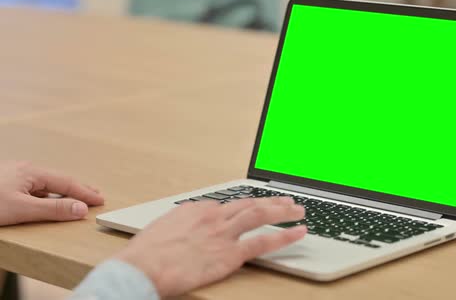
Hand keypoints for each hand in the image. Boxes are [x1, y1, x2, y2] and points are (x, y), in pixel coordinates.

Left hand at [0, 161, 103, 225]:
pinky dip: (48, 194)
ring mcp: (14, 175)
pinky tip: (47, 199)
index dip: (85, 193)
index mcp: (31, 172)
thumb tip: (81, 208)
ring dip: (63, 192)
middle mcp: (24, 170)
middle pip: (58, 180)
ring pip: (46, 184)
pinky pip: (34, 187)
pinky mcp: (5, 184)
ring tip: (75, 197)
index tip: (99, 201)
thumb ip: (53, 209)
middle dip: (78, 189)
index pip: (67, 183)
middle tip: (94, 196)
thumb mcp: (22, 209)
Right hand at [114, 197, 305, 296]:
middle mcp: (213, 216)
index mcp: (197, 209)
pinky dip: (284, 236)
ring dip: (283, 211)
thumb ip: (182, 225)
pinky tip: (298, 233)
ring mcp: (223, 233)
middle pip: (250, 204)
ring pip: (261, 215)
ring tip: (299, 211)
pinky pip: (263, 241)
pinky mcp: (230, 254)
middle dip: (272, 202)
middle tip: (288, 201)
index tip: (255, 207)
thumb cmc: (145, 254)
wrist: (141, 268)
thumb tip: (188, 228)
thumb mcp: (163, 229)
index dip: (246, 207)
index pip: (229, 205)